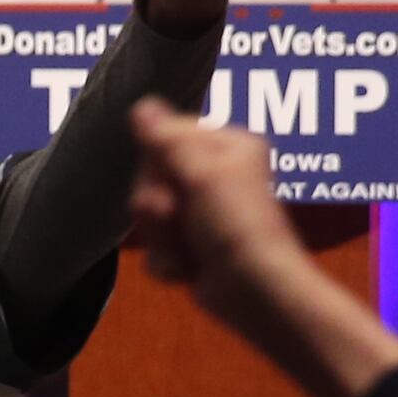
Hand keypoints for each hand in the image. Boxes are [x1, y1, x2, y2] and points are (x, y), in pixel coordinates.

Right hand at [126, 97, 304, 316]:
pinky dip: (171, 262)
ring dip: (164, 237)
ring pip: (151, 215)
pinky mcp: (194, 245)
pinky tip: (190, 269)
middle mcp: (216, 174)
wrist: (255, 291)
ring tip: (190, 249)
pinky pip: (158, 246)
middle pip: (152, 177)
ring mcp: (204, 212)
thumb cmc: (236, 226)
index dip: (158, 162)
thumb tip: (142, 105)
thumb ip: (167, 139)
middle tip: (178, 219)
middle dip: (159, 206)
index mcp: (227, 145)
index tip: (172, 180)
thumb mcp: (202, 174)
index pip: (165, 135)